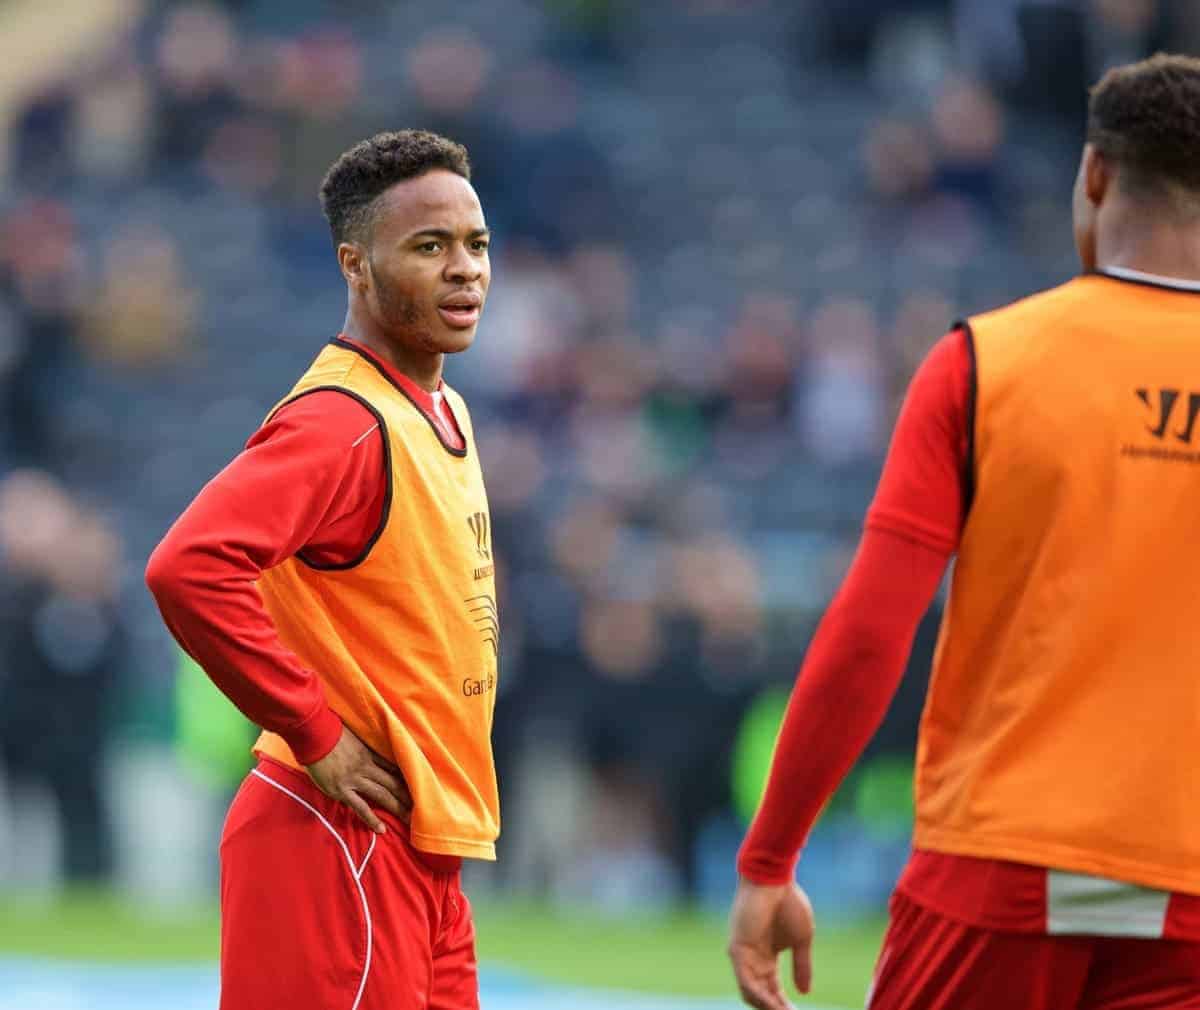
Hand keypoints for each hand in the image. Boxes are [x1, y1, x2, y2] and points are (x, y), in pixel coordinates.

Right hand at [305, 725, 411, 833]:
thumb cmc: (331, 732)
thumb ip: (363, 746)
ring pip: (382, 795)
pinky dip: (371, 819)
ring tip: (409, 820)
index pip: (394, 768)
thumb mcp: (353, 736)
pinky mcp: (342, 790)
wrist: (315, 735)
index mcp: (370, 754)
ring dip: (397, 808)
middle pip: (393, 783)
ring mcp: (355, 779)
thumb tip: (368, 750)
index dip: (406, 779)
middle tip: (421, 809)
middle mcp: (367, 767)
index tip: (418, 788)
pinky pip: (360, 807)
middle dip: (407, 796)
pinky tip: (381, 829)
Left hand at [728, 879, 815, 1009]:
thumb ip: (801, 966)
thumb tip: (805, 993)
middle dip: (776, 1008)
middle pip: (761, 995)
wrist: (774, 879)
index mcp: (765, 957)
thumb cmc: (788, 903)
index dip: (784, 1005)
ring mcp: (742, 955)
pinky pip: (745, 980)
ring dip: (768, 1006)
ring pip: (750, 993)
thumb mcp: (801, 940)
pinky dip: (759, 995)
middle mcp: (752, 959)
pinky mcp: (737, 948)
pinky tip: (773, 1004)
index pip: (772, 990)